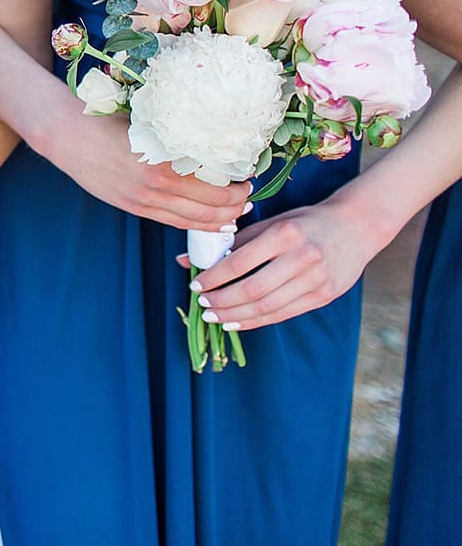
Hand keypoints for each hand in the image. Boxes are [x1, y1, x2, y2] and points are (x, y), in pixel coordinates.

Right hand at [48, 110, 250, 229]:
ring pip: (191, 221)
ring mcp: (142, 201)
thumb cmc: (108, 121)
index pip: (214, 188)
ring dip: (218, 220)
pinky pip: (171, 221)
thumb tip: (213, 142)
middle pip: (208, 209)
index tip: (249, 178)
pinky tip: (205, 219)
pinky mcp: (132, 206)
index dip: (237, 188)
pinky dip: (193, 223)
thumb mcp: (148, 123)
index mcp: (163, 164)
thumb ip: (177, 139)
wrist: (67, 135)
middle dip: (235, 207)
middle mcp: (155, 188)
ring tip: (233, 213)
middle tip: (247, 198)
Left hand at [182, 198, 380, 331]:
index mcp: (284, 234)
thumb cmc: (306, 223)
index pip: (240, 262)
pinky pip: (283, 313)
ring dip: (235, 316)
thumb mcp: (272, 223)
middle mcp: (302, 257)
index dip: (214, 278)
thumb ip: (233, 242)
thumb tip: (187, 260)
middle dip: (222, 301)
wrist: (358, 227)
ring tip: (215, 317)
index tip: (196, 285)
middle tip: (202, 305)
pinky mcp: (324, 296)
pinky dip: (256, 321)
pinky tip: (237, 322)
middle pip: (252, 290)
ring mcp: (316, 280)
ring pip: (267, 307)